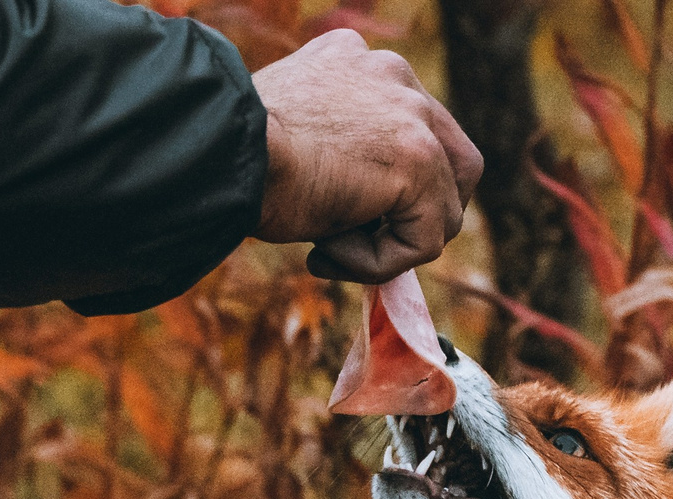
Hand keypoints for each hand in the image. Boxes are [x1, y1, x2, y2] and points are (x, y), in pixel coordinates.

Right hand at [252, 30, 482, 283]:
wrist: (215, 151)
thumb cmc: (233, 154)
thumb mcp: (292, 137)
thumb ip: (336, 149)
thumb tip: (361, 205)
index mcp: (358, 60)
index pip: (412, 125)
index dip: (394, 184)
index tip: (342, 211)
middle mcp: (394, 75)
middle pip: (456, 162)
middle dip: (423, 214)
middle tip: (367, 241)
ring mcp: (412, 115)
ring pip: (445, 208)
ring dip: (393, 245)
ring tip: (330, 247)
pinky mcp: (416, 161)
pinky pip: (425, 240)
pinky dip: (377, 263)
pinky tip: (324, 251)